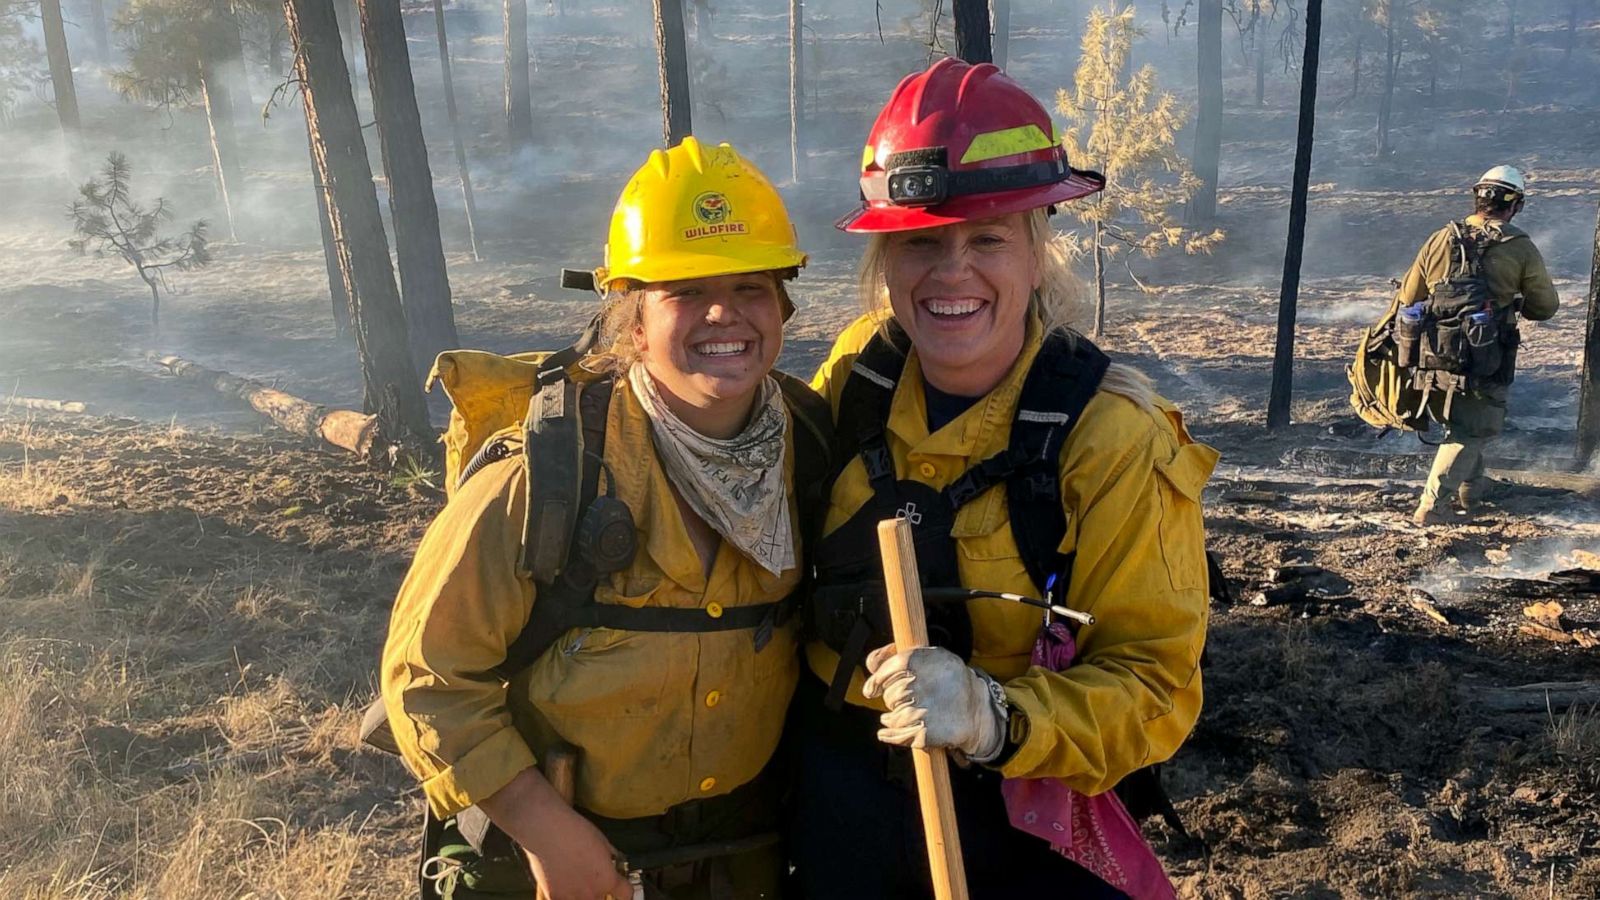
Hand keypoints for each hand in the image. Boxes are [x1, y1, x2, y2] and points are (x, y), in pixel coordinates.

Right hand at [522, 809, 634, 899]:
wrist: (548, 831)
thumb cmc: (575, 831)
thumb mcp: (603, 842)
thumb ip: (610, 858)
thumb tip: (612, 862)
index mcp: (608, 879)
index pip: (626, 895)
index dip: (624, 891)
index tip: (621, 888)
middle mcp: (593, 893)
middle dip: (600, 891)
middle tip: (591, 879)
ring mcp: (573, 897)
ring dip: (582, 895)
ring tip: (575, 880)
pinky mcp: (554, 897)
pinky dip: (565, 896)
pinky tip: (562, 884)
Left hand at [861, 644, 1004, 760]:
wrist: (976, 709)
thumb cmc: (946, 680)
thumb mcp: (928, 657)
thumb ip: (894, 655)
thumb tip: (870, 664)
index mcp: (923, 661)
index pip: (887, 670)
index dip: (878, 681)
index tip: (873, 688)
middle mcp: (922, 685)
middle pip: (890, 695)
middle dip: (893, 699)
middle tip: (908, 699)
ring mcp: (923, 711)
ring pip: (892, 716)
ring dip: (893, 718)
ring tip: (907, 713)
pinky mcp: (924, 733)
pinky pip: (896, 735)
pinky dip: (890, 734)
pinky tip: (891, 731)